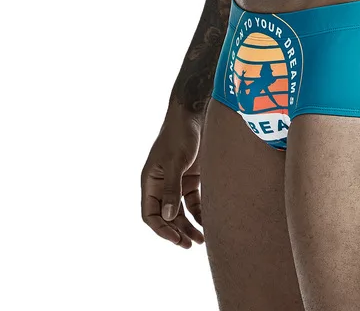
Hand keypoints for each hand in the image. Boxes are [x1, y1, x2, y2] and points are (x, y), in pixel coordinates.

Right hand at [140, 104, 205, 246]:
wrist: (195, 113)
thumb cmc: (180, 134)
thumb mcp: (175, 162)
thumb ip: (172, 189)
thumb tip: (168, 216)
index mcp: (150, 181)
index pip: (150, 213)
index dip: (161, 229)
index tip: (175, 239)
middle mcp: (161, 184)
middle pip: (167, 216)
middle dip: (177, 231)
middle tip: (189, 245)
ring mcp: (177, 181)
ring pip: (181, 211)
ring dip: (189, 225)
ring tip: (201, 240)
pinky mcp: (192, 177)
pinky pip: (193, 201)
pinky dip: (200, 212)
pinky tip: (209, 222)